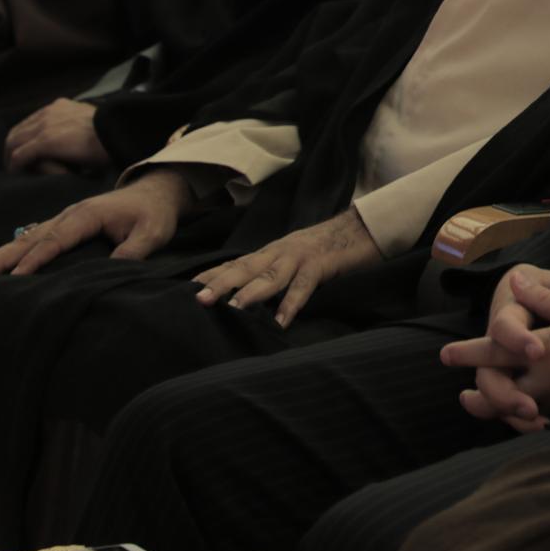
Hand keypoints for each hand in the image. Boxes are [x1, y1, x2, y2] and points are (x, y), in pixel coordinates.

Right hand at [0, 170, 192, 280]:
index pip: (56, 240)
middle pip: (30, 238)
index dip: (36, 259)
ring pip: (27, 238)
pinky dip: (16, 250)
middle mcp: (70, 215)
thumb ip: (133, 251)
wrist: (156, 190)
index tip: (16, 277)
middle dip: (2, 258)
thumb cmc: (155, 213)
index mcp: (87, 216)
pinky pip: (35, 237)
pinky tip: (1, 263)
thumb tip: (112, 270)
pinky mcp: (67, 224)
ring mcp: (65, 217)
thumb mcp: (153, 233)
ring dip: (1, 255)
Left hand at [5, 99, 106, 173]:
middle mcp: (49, 112)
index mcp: (61, 106)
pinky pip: (20, 156)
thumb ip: (79, 127)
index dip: (25, 138)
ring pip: (14, 143)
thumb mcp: (93, 124)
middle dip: (13, 149)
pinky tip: (18, 174)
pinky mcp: (46, 141)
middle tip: (17, 166)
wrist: (122, 131)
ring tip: (16, 173)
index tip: (28, 153)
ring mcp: (46, 125)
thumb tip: (75, 141)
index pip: (31, 122)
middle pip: (17, 131)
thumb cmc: (114, 133)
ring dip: (11, 159)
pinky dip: (16, 166)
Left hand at [190, 208, 383, 326]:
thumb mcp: (293, 259)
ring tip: (233, 308)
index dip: (213, 275)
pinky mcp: (322, 264)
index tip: (188, 288)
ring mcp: (300, 257)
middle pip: (245, 268)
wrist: (361, 228)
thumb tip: (249, 297)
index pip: (236, 263)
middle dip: (221, 283)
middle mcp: (280, 252)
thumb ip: (273, 273)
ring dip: (250, 292)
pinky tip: (282, 322)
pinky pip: (304, 285)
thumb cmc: (326, 249)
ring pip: (270, 275)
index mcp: (271, 252)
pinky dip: (292, 303)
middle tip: (198, 299)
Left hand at [440, 267, 549, 431]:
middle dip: (479, 396)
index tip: (445, 353)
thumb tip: (516, 281)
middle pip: (501, 392)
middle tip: (462, 396)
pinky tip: (519, 414)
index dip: (469, 353)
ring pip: (518, 412)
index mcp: (547, 348)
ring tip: (480, 407)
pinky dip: (524, 418)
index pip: (498, 351)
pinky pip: (541, 418)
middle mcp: (549, 377)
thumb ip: (544, 298)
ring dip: (497, 409)